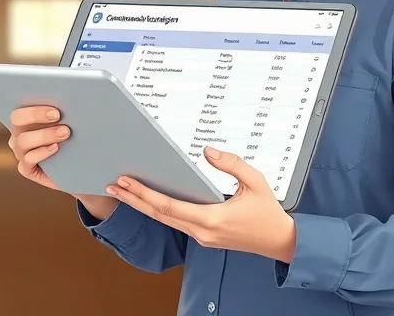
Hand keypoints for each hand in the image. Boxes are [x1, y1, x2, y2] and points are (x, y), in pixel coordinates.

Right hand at [6, 104, 70, 190]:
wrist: (73, 166)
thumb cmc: (69, 138)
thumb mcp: (64, 123)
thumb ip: (60, 113)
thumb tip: (69, 100)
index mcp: (23, 120)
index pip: (20, 110)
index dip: (34, 110)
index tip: (55, 111)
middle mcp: (18, 134)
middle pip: (17, 121)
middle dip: (36, 116)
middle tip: (58, 116)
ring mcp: (20, 152)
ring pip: (23, 141)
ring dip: (44, 135)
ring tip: (64, 133)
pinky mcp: (25, 168)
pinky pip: (28, 159)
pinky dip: (41, 152)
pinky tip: (55, 148)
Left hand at [106, 146, 296, 261]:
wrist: (280, 241)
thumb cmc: (268, 213)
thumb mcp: (255, 181)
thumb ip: (231, 164)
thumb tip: (207, 151)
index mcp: (211, 219)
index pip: (168, 206)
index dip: (144, 193)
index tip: (126, 182)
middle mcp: (202, 232)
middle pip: (159, 215)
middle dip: (134, 199)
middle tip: (113, 185)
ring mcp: (201, 237)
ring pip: (165, 220)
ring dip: (143, 205)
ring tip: (123, 192)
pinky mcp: (204, 236)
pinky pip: (175, 222)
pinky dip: (158, 210)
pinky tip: (148, 201)